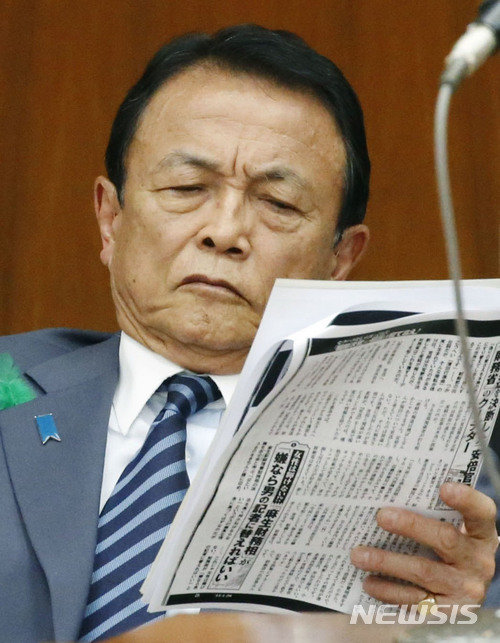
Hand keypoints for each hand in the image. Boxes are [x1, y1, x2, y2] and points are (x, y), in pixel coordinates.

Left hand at [350, 482, 497, 607]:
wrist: (465, 592)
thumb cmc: (452, 548)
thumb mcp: (455, 530)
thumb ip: (435, 513)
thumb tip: (391, 491)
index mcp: (481, 533)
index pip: (481, 512)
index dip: (466, 499)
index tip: (444, 488)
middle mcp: (478, 561)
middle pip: (446, 539)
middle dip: (411, 525)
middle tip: (381, 516)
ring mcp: (465, 589)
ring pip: (423, 571)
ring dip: (387, 562)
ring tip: (358, 554)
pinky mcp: (448, 612)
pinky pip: (414, 601)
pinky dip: (388, 591)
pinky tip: (369, 582)